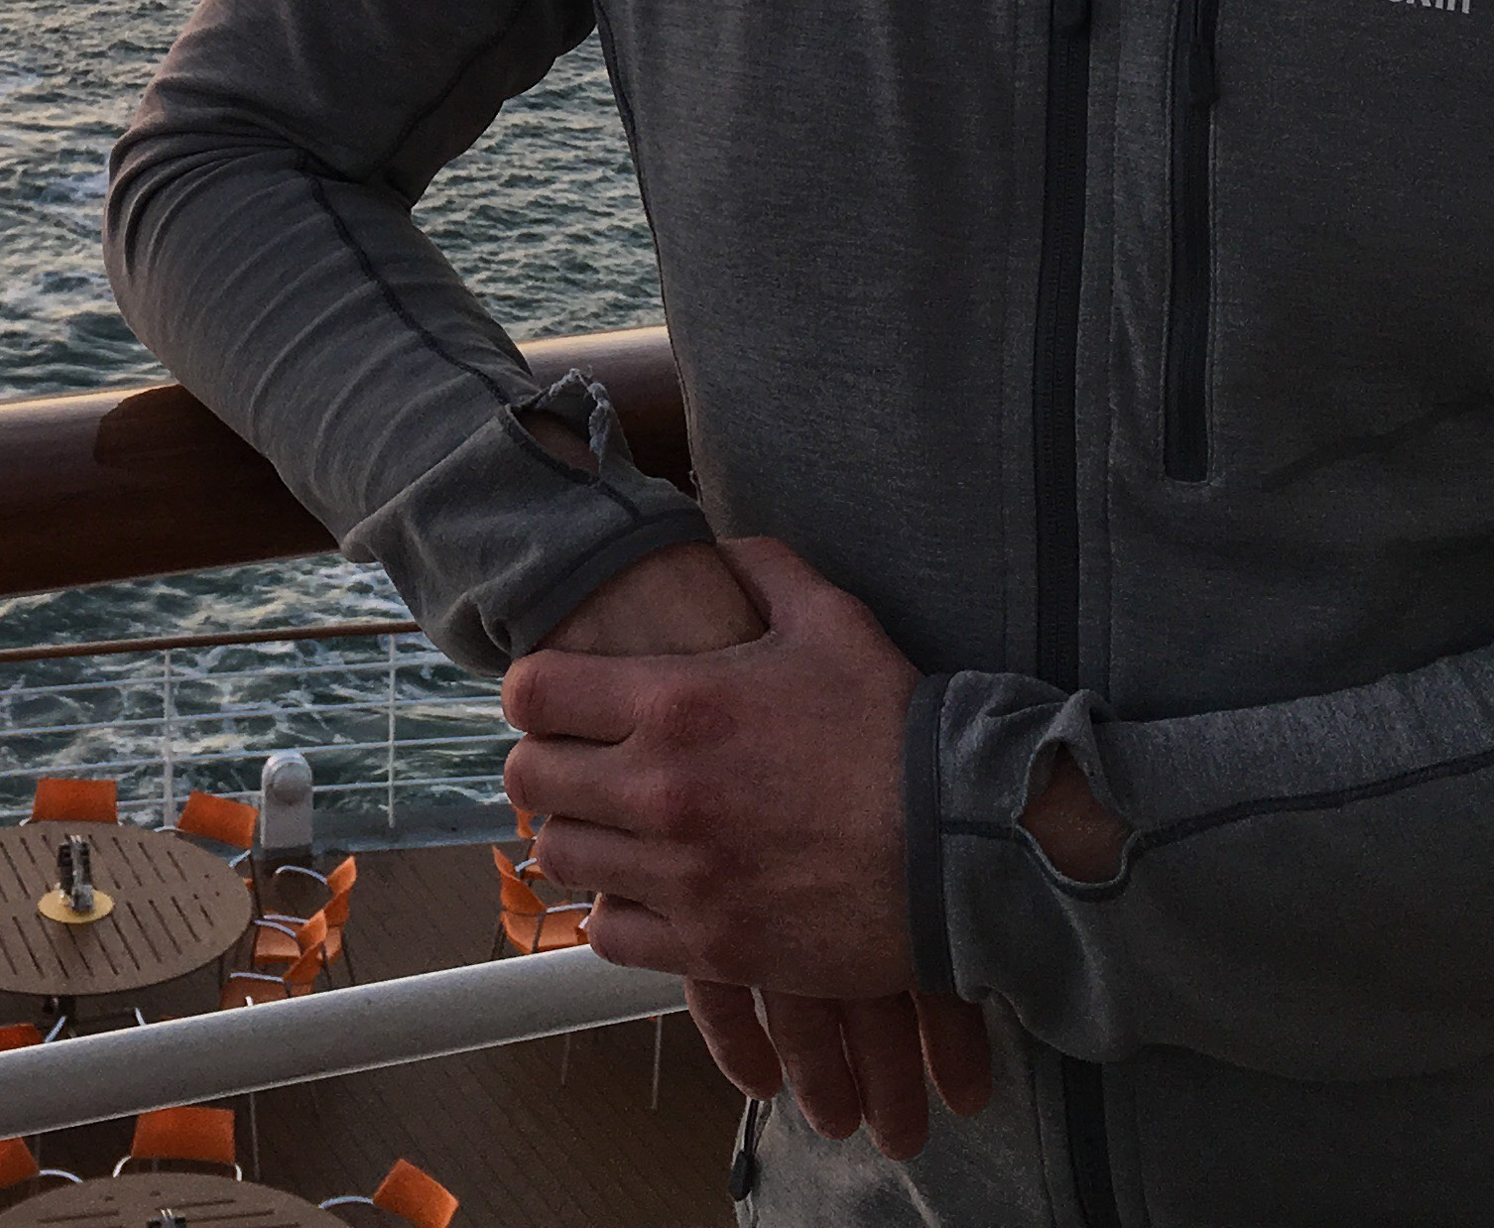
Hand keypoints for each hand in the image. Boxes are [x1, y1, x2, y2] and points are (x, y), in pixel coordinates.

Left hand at [503, 536, 990, 1156]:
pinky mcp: (711, 945)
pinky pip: (609, 933)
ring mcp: (681, 875)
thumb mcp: (833, 623)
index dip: (535, 692)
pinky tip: (647, 887)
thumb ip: (763, 571)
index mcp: (676, 703)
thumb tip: (719, 547)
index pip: (532, 694)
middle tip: (579, 764)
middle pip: (529, 782)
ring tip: (613, 826)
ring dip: (579, 836)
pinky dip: (617, 910)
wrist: (964, 849)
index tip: (556, 699)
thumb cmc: (898, 732)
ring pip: (562, 859)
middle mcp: (660, 790)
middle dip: (544, 765)